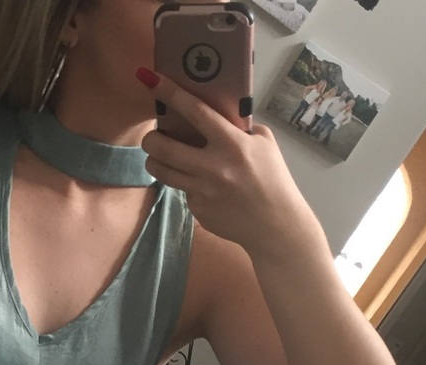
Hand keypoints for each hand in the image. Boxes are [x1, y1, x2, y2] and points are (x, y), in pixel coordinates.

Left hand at [138, 72, 324, 260]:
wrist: (275, 225)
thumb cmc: (273, 179)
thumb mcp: (264, 144)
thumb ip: (239, 129)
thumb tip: (216, 118)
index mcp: (232, 144)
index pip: (195, 112)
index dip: (170, 93)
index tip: (150, 79)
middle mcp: (212, 167)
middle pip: (164, 148)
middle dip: (150, 139)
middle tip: (151, 138)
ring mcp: (202, 191)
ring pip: (163, 172)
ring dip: (155, 162)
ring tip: (159, 157)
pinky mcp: (197, 210)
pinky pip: (183, 192)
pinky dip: (186, 185)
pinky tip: (201, 187)